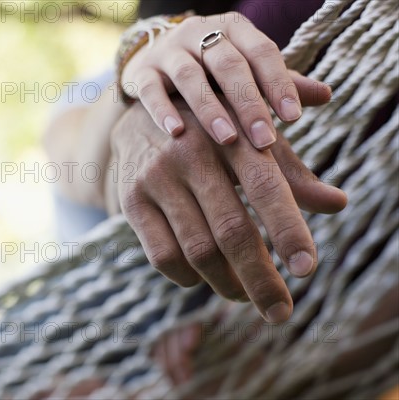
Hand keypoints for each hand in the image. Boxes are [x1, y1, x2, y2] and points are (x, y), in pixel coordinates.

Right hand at [108, 96, 345, 322]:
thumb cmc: (211, 133)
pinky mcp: (132, 201)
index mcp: (230, 135)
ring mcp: (156, 178)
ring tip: (246, 295)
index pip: (266, 187)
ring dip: (227, 284)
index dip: (288, 229)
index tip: (306, 270)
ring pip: (197, 250)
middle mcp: (190, 154)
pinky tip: (203, 279)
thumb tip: (337, 204)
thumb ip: (291, 173)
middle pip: (231, 230)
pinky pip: (162, 256)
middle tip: (280, 311)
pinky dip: (188, 278)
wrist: (139, 119)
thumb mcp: (249, 141)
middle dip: (261, 279)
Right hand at [121, 14, 327, 147]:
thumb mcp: (245, 71)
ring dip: (209, 108)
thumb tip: (326, 94)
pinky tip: (177, 133)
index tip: (294, 118)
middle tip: (266, 139)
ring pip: (189, 76)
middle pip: (228, 64)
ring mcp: (169, 52)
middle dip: (248, 102)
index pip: (261, 51)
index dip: (278, 83)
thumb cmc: (211, 73)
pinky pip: (150, 90)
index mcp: (233, 30)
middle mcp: (200, 34)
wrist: (156, 62)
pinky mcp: (141, 72)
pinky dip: (163, 110)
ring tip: (227, 139)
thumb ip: (279, 82)